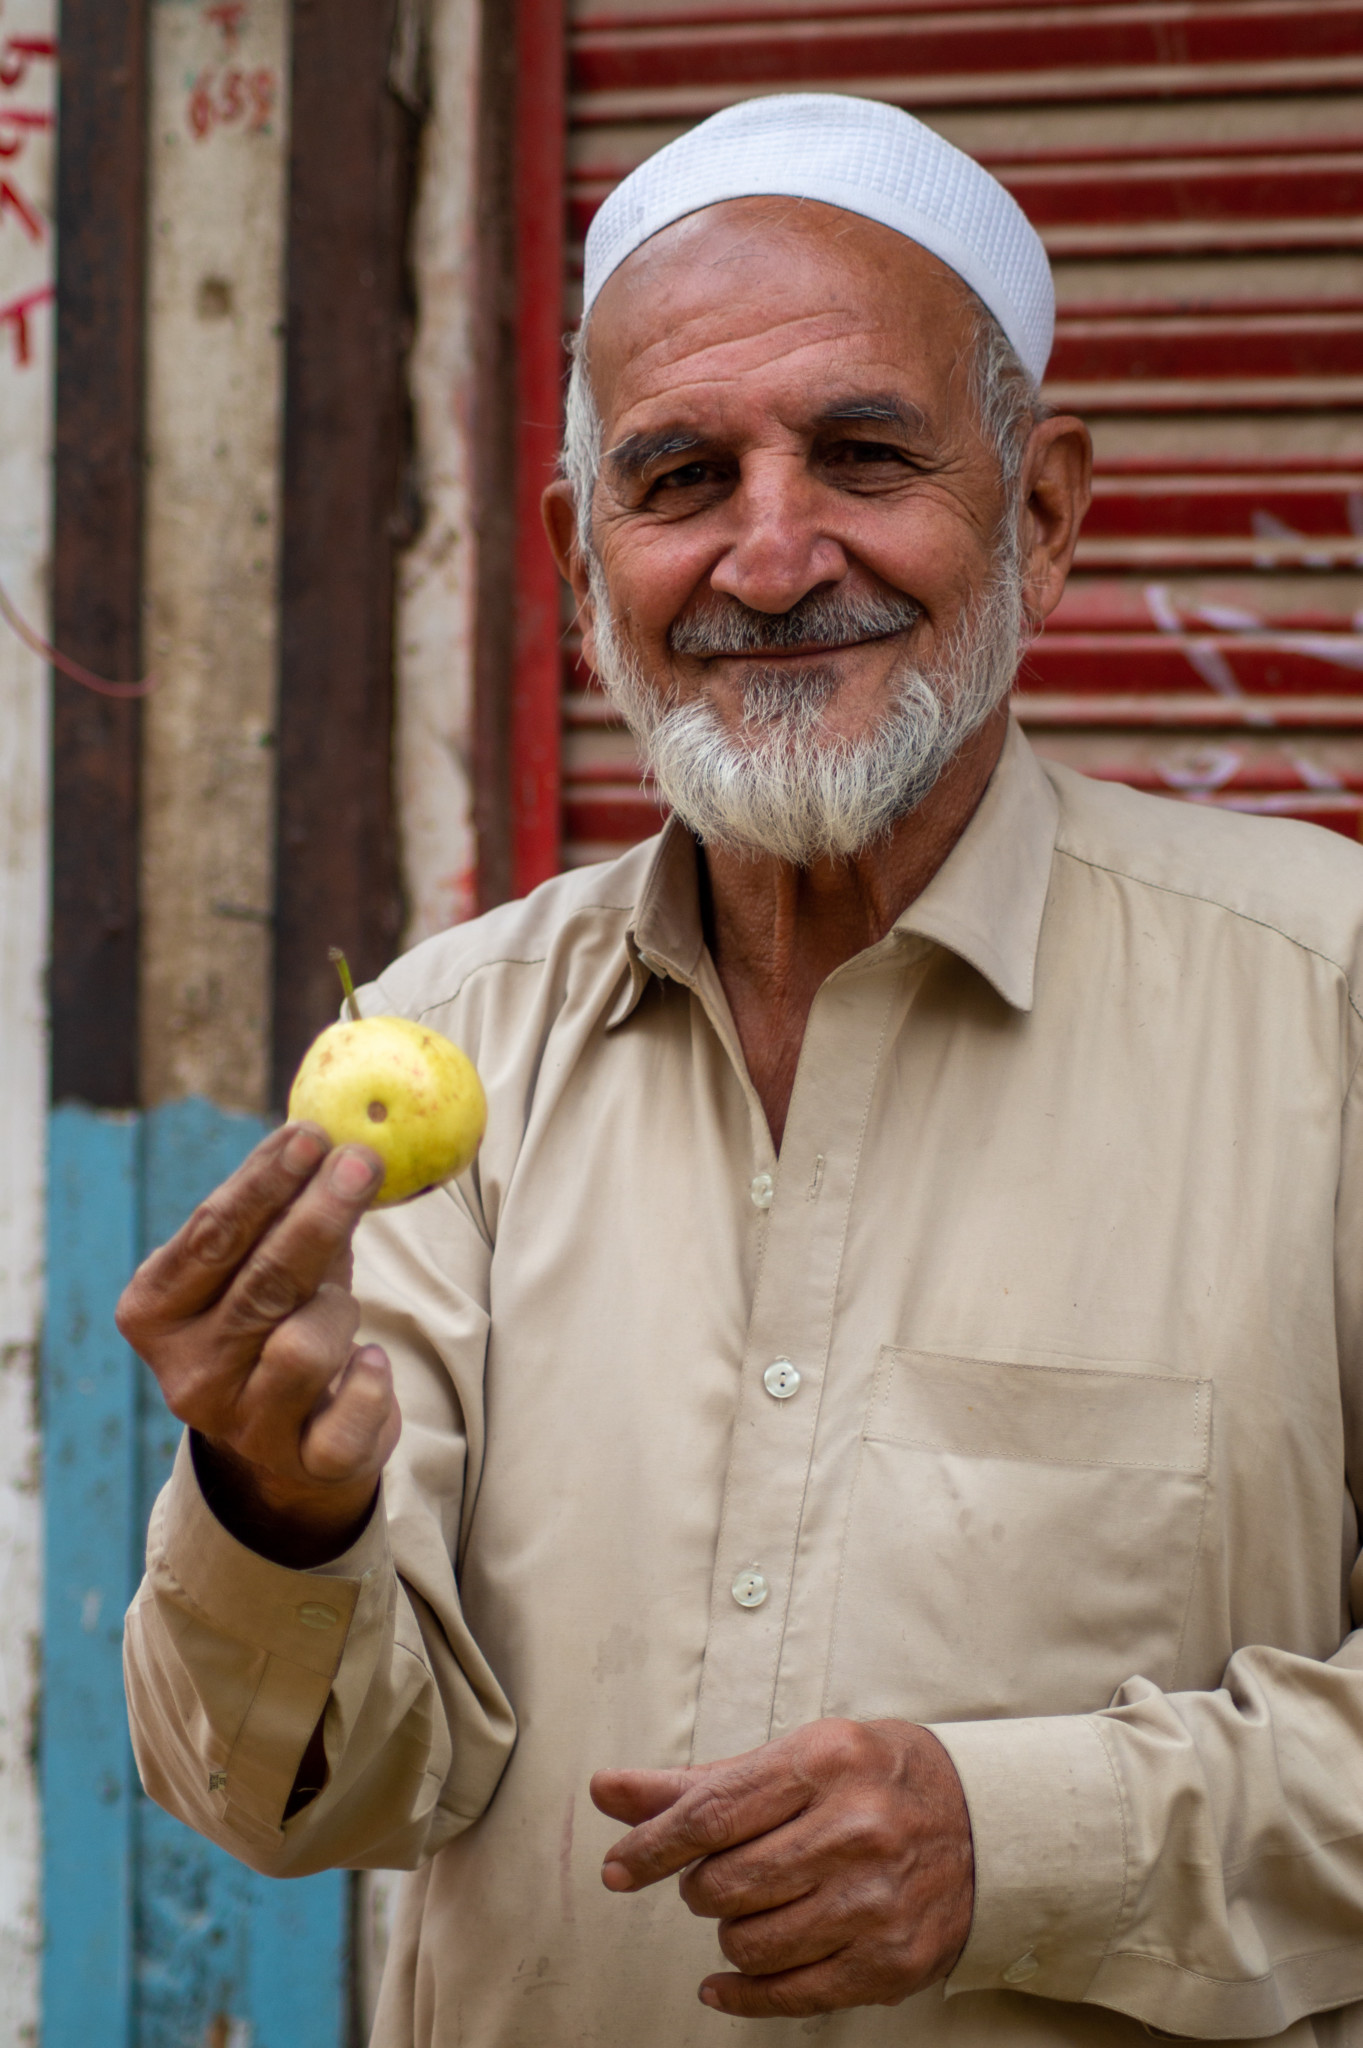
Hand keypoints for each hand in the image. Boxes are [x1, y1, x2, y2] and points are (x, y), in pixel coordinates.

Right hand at [115, 1122, 400, 1566]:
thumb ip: (280, 1208)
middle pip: (261, 1284)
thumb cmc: (271, 1316)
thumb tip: (334, 1133)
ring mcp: (241, 1426)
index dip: (263, 1183)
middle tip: (361, 1160)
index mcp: (153, 1313)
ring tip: (344, 1294)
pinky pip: (348, 1419)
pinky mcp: (302, 1464)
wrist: (284, 1434)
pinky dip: (368, 1383)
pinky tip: (370, 1360)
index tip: (311, 1134)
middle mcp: (186, 1374)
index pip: (210, 1236)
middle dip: (318, 1215)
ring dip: (339, 1304)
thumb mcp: (256, 1261)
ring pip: (305, 1346)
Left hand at [591, 1718, 972, 2018]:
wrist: (983, 1822)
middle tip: (718, 1877)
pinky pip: (789, 1996)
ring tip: (751, 1908)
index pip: (711, 1814)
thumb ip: (699, 1783)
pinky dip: (742, 1994)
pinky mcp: (891, 1961)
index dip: (651, 1847)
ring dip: (730, 1933)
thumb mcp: (796, 1757)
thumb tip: (607, 1792)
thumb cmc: (872, 1779)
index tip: (617, 1870)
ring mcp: (876, 1901)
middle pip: (724, 1884)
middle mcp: (854, 1830)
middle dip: (701, 1888)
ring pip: (750, 1944)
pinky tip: (727, 1981)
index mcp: (824, 1763)